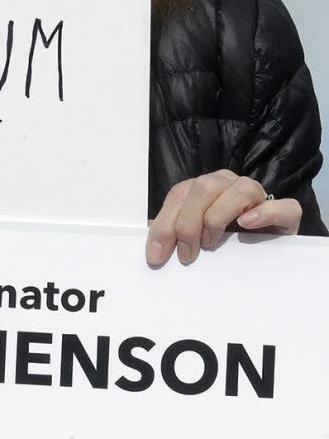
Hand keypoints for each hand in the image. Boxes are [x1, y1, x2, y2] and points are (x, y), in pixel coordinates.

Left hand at [146, 169, 301, 266]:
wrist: (269, 247)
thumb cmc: (226, 241)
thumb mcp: (196, 236)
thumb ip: (174, 232)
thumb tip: (152, 247)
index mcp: (205, 186)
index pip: (179, 194)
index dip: (165, 223)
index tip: (156, 256)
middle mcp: (229, 183)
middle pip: (204, 188)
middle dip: (189, 223)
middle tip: (187, 254)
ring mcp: (258, 194)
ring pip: (239, 190)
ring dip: (219, 217)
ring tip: (211, 242)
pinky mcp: (286, 213)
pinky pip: (281, 206)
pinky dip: (263, 213)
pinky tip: (246, 225)